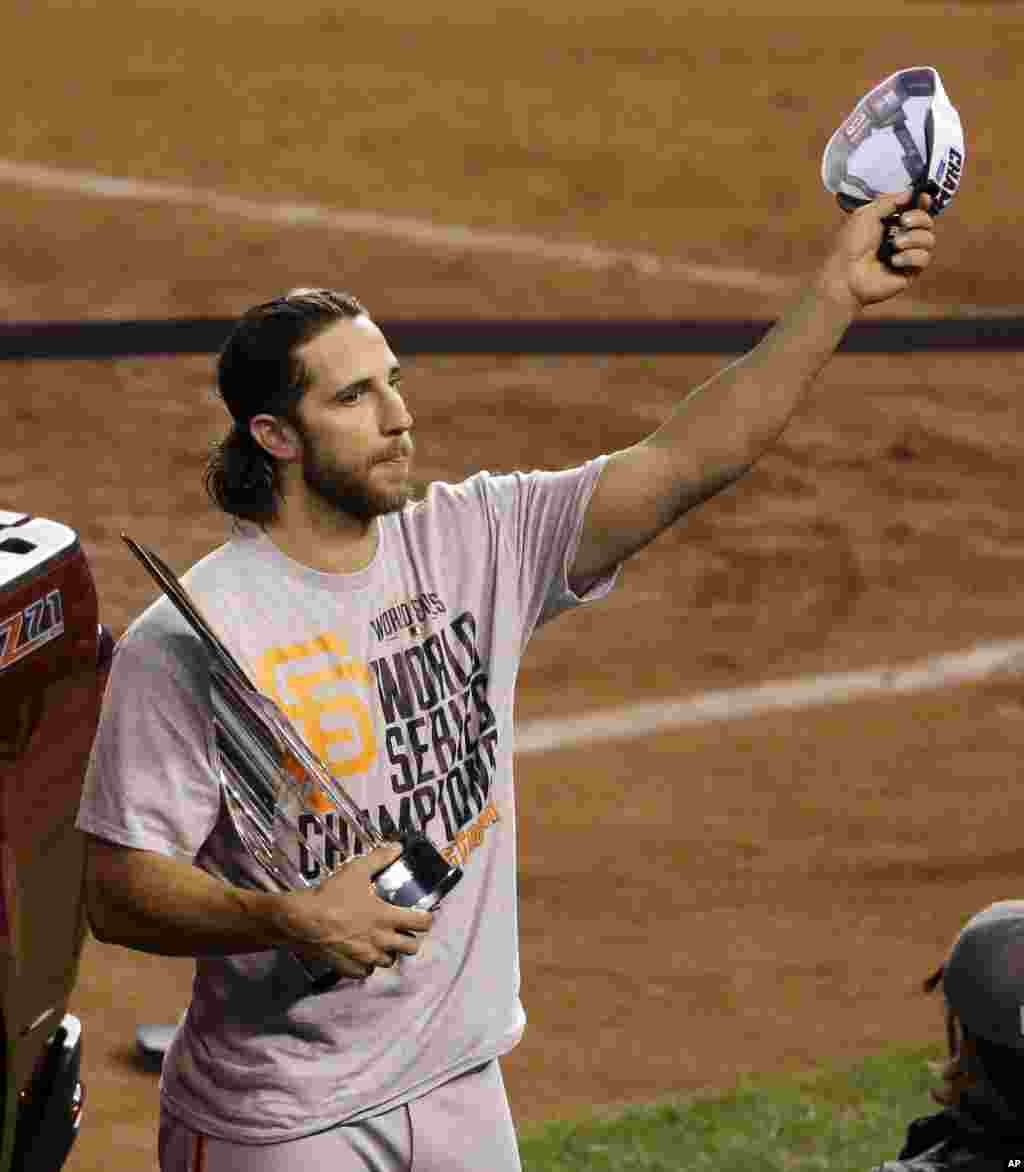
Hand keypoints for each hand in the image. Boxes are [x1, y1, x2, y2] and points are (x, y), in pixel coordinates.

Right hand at [279, 843, 433, 979]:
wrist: (301, 921)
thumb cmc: (331, 896)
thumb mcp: (355, 871)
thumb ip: (379, 859)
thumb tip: (397, 847)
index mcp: (386, 917)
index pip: (422, 924)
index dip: (426, 919)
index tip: (421, 915)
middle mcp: (381, 941)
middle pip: (411, 948)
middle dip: (410, 939)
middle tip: (402, 929)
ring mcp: (366, 957)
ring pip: (389, 961)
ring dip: (389, 952)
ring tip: (381, 941)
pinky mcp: (350, 968)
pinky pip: (366, 972)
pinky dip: (367, 964)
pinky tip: (361, 953)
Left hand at [818, 190, 936, 311]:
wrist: (845, 274)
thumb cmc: (850, 245)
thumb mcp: (866, 215)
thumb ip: (888, 202)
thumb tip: (909, 194)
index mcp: (892, 222)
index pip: (917, 209)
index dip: (922, 202)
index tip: (922, 198)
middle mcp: (902, 237)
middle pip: (927, 222)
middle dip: (919, 218)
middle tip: (903, 222)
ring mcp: (907, 255)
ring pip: (929, 240)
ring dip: (914, 238)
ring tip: (895, 244)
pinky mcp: (910, 271)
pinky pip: (923, 258)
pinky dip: (910, 257)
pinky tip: (894, 261)